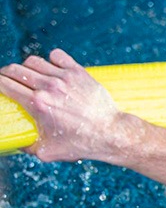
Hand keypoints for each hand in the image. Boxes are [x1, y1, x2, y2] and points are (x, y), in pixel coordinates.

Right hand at [0, 48, 134, 161]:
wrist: (112, 134)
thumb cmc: (82, 144)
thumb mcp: (49, 152)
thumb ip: (27, 146)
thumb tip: (16, 141)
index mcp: (38, 103)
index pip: (4, 83)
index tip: (0, 88)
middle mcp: (49, 87)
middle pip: (15, 69)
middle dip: (7, 74)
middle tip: (9, 82)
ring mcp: (65, 77)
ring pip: (33, 61)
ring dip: (27, 68)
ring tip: (30, 77)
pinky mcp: (79, 72)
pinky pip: (56, 55)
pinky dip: (50, 60)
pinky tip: (52, 70)